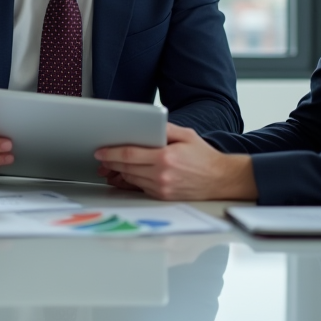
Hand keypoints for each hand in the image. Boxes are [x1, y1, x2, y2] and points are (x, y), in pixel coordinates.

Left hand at [95, 123, 256, 200]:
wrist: (220, 180)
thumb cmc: (204, 156)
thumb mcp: (186, 135)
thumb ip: (164, 129)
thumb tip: (147, 124)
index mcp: (165, 157)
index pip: (130, 154)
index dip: (111, 153)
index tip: (100, 151)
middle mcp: (162, 175)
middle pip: (127, 168)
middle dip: (110, 163)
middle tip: (101, 158)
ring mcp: (162, 188)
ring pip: (131, 179)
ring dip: (119, 173)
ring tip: (110, 167)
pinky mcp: (163, 196)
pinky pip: (140, 188)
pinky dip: (131, 181)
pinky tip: (125, 175)